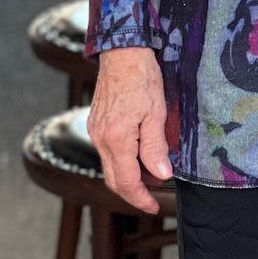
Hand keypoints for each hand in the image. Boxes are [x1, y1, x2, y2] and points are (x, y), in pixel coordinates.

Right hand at [87, 47, 172, 215]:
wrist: (122, 52)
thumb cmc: (141, 78)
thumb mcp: (156, 114)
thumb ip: (155, 148)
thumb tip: (161, 175)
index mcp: (116, 139)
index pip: (126, 182)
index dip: (140, 198)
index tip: (154, 206)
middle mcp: (100, 139)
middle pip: (114, 179)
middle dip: (134, 192)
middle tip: (153, 197)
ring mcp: (96, 131)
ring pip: (110, 166)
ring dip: (129, 176)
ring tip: (152, 173)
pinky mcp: (96, 123)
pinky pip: (108, 152)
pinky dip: (123, 160)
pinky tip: (139, 155)